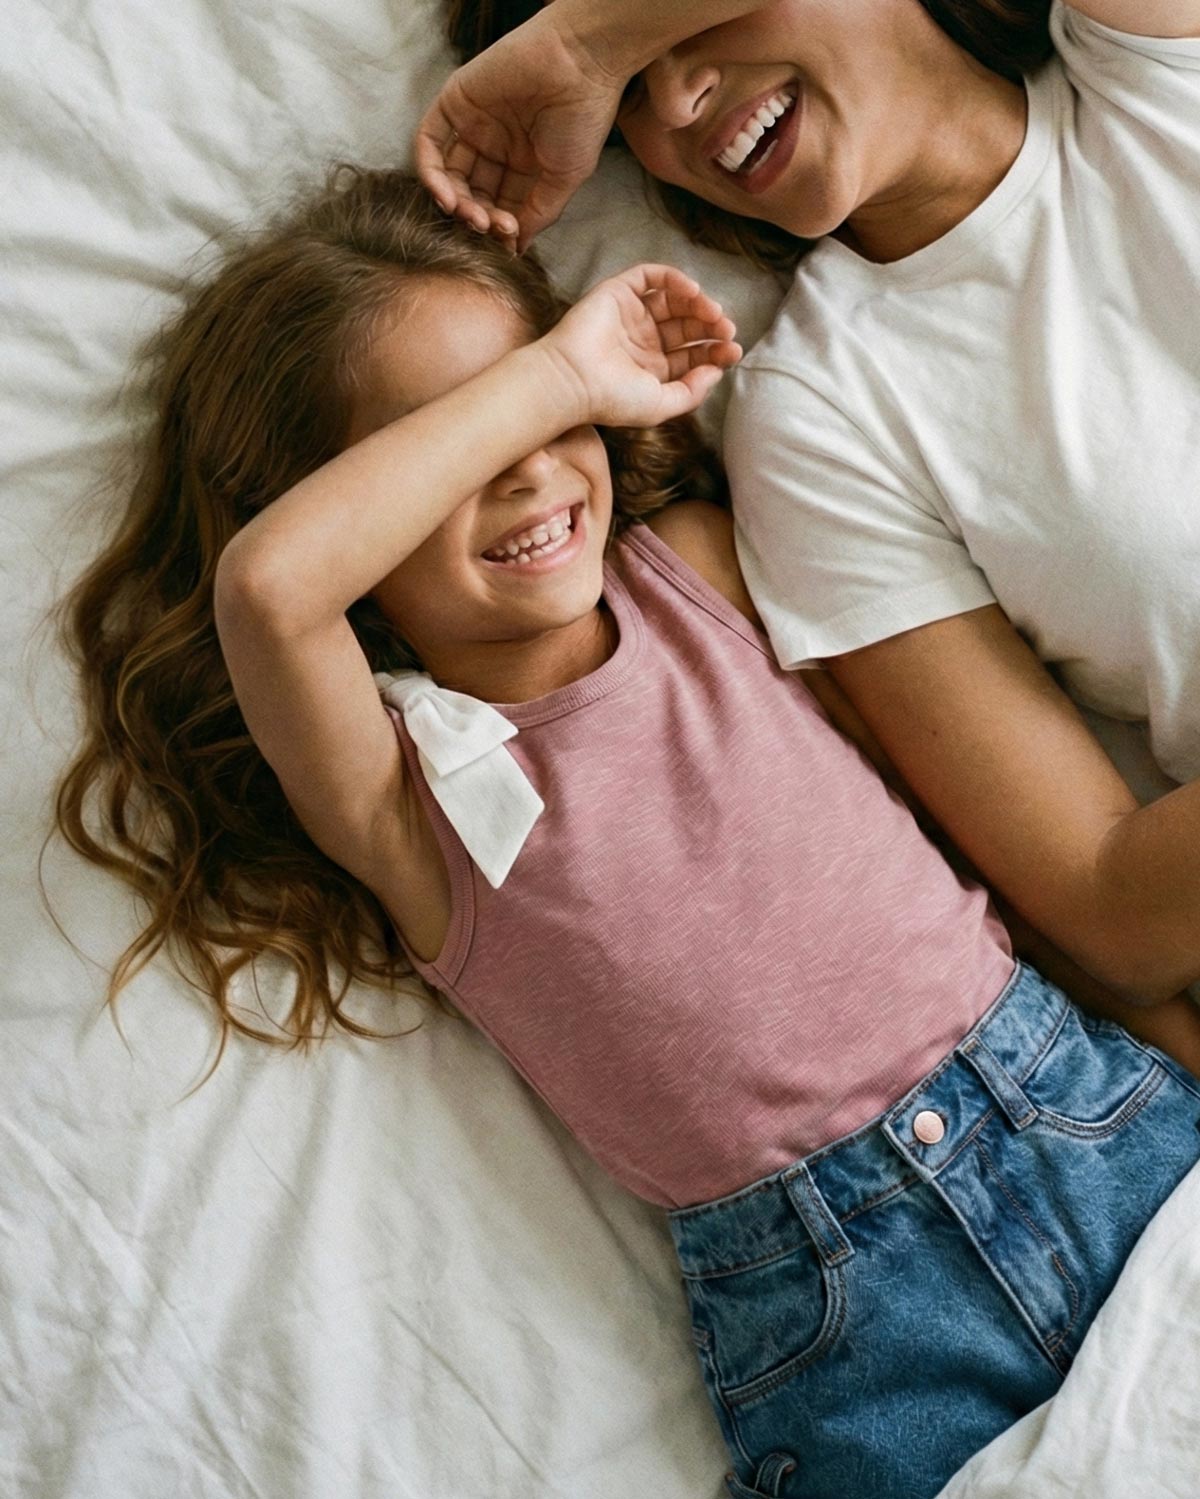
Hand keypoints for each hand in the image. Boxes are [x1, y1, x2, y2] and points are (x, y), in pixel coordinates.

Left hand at [415, 11, 624, 251]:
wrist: (581, 63)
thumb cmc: (583, 118)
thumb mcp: (565, 178)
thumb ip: (539, 213)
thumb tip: (517, 248)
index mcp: (522, 165)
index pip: (499, 206)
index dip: (498, 228)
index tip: (507, 242)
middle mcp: (495, 147)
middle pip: (472, 194)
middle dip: (475, 217)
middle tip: (486, 229)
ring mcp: (473, 125)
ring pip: (448, 174)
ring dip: (453, 203)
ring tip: (469, 216)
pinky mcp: (455, 102)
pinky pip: (429, 142)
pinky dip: (430, 173)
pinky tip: (446, 197)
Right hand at [539, 265, 741, 427]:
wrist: (572, 380)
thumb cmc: (611, 399)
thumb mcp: (661, 405)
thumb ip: (692, 392)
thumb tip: (716, 371)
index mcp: (653, 370)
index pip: (692, 355)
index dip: (715, 352)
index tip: (733, 352)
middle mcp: (644, 341)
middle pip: (687, 327)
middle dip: (711, 327)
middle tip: (727, 330)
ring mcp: (631, 316)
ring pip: (674, 300)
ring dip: (698, 303)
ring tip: (713, 312)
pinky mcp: (618, 293)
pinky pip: (651, 277)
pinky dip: (675, 279)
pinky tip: (692, 291)